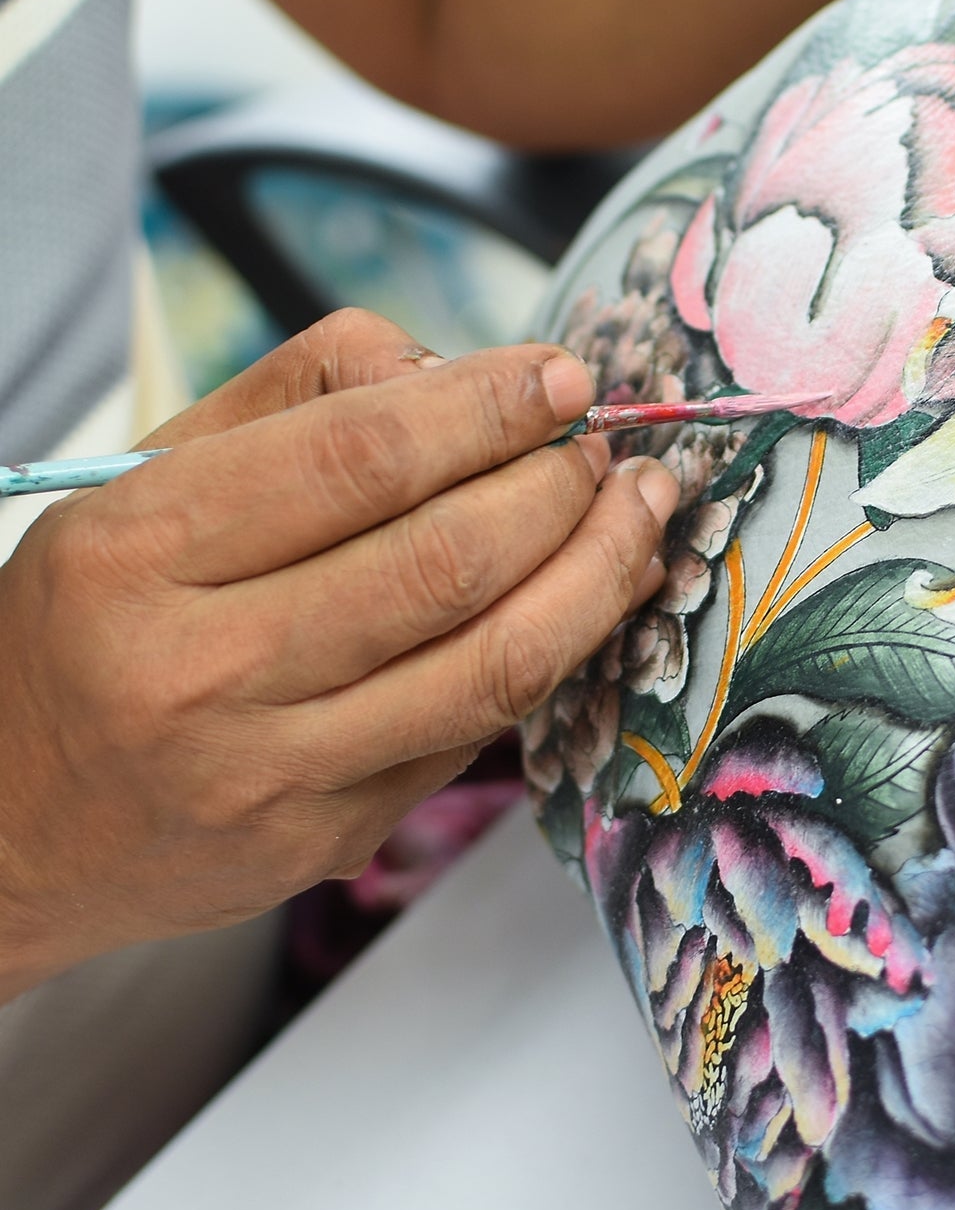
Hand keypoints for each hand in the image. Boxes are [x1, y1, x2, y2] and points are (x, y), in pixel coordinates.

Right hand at [0, 310, 676, 998]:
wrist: (4, 825)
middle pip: (447, 561)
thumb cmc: (86, 626)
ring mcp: (272, 774)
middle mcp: (201, 671)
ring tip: (638, 513)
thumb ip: (295, 400)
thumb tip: (456, 370)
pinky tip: (587, 598)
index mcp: (138, 551)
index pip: (360, 459)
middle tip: (604, 448)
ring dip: (597, 576)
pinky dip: (552, 654)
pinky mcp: (328, 840)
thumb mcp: (142, 482)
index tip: (561, 377)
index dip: (486, 408)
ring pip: (492, 662)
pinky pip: (474, 733)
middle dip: (560, 488)